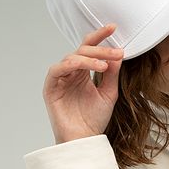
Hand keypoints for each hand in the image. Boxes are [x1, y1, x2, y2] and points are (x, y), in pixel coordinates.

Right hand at [42, 23, 123, 143]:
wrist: (84, 140)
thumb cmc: (94, 119)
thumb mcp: (109, 94)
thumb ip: (112, 74)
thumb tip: (117, 54)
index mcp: (83, 72)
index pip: (90, 48)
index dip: (100, 37)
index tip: (113, 28)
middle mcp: (71, 72)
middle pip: (83, 50)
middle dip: (101, 49)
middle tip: (116, 51)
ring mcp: (60, 78)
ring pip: (72, 57)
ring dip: (90, 57)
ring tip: (105, 64)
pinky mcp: (51, 86)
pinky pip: (58, 69)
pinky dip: (74, 64)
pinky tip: (90, 67)